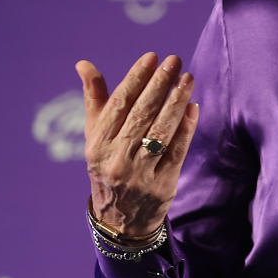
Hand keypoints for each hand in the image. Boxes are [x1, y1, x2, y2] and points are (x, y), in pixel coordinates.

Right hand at [77, 53, 199, 237]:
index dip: (135, 78)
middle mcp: (116, 159)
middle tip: (175, 61)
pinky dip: (186, 128)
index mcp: (97, 145)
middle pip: (142, 114)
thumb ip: (94, 98)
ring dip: (177, 101)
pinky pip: (177, 150)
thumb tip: (83, 63)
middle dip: (160, 84)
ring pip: (162, 130)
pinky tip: (194, 107)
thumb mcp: (96, 136)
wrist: (120, 220)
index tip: (152, 57)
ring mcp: (139, 174)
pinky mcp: (162, 185)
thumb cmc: (108, 165)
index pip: (119, 104)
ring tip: (188, 78)